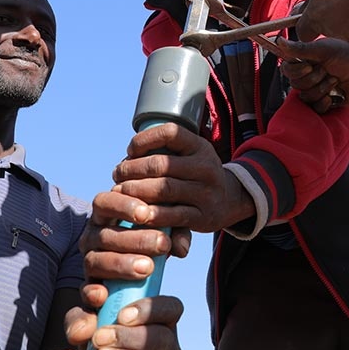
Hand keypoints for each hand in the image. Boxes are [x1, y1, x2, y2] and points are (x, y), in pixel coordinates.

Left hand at [66, 294, 182, 349]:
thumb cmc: (95, 329)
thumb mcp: (87, 315)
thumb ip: (85, 310)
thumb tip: (87, 321)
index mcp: (160, 316)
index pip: (171, 307)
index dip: (150, 310)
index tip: (122, 315)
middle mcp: (167, 340)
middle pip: (163, 337)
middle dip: (130, 337)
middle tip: (101, 336)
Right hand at [80, 192, 190, 284]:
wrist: (138, 265)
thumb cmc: (153, 236)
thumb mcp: (166, 228)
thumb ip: (175, 232)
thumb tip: (181, 249)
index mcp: (106, 214)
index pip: (105, 202)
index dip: (123, 206)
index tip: (146, 213)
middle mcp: (92, 235)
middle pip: (104, 235)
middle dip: (134, 240)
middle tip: (162, 244)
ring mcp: (88, 260)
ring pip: (95, 260)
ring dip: (121, 264)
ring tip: (148, 267)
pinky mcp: (89, 285)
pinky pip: (83, 290)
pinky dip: (91, 293)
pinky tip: (103, 295)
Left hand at [109, 123, 254, 233]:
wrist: (231, 199)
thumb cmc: (197, 174)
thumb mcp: (192, 155)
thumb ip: (168, 153)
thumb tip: (128, 156)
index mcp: (200, 146)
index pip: (171, 133)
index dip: (145, 139)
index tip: (130, 150)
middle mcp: (206, 167)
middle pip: (161, 164)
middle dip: (132, 169)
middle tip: (117, 174)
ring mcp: (206, 193)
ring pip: (163, 189)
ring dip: (135, 190)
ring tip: (120, 191)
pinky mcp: (203, 217)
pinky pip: (172, 215)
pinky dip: (150, 214)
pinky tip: (137, 212)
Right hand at [277, 38, 348, 112]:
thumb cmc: (345, 54)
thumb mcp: (322, 49)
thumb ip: (301, 49)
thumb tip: (279, 40)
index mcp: (305, 62)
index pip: (287, 70)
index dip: (296, 71)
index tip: (309, 66)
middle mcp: (308, 76)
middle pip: (296, 85)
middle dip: (313, 79)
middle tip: (327, 71)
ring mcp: (316, 89)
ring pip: (306, 97)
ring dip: (322, 88)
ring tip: (335, 80)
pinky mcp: (326, 102)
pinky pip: (316, 108)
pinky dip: (325, 102)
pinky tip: (335, 94)